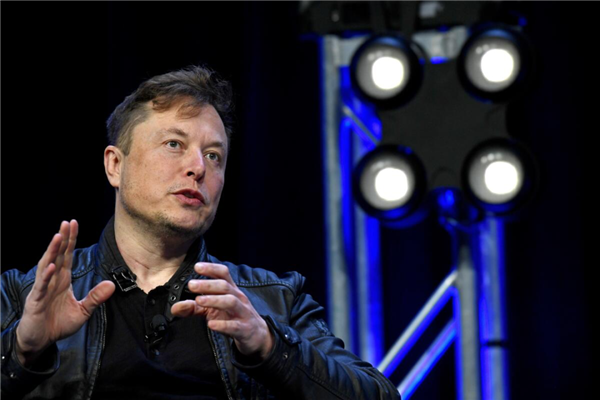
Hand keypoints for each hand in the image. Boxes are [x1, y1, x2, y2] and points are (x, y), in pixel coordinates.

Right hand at [15, 220, 114, 365]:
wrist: (40, 342)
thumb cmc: (57, 324)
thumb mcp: (82, 311)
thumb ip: (95, 297)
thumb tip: (111, 284)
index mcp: (62, 280)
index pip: (67, 256)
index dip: (71, 240)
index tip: (74, 224)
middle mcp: (52, 281)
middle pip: (57, 256)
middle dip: (62, 239)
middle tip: (66, 222)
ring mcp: (42, 289)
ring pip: (47, 266)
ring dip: (52, 252)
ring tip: (58, 237)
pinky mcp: (36, 301)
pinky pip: (41, 287)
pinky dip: (46, 276)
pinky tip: (52, 267)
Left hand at [171, 262, 273, 359]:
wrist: (256, 336)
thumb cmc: (233, 318)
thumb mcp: (213, 311)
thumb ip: (194, 308)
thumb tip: (174, 308)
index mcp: (231, 291)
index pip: (223, 274)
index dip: (211, 268)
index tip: (196, 267)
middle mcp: (238, 298)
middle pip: (225, 286)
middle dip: (208, 284)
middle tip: (191, 285)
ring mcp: (243, 313)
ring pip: (231, 302)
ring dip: (214, 299)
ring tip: (199, 300)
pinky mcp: (245, 329)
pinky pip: (235, 326)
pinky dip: (223, 325)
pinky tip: (211, 324)